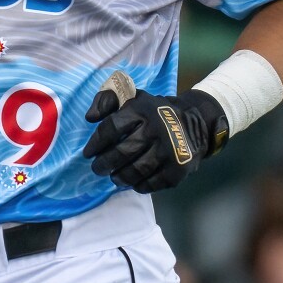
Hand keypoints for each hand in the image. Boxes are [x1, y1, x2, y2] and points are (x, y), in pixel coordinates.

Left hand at [82, 71, 228, 192]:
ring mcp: (169, 150)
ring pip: (136, 171)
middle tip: (98, 168)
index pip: (111, 128)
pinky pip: (153, 183)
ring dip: (120, 177)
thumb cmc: (153, 111)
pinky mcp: (178, 169)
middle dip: (104, 163)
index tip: (88, 152)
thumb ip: (106, 99)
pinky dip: (139, 186)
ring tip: (114, 177)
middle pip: (122, 152)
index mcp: (142, 110)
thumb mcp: (130, 96)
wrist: (194, 122)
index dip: (96, 143)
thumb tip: (90, 118)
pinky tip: (134, 182)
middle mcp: (156, 129)